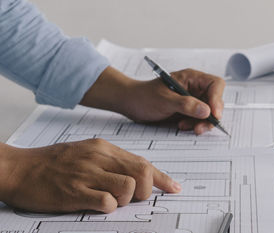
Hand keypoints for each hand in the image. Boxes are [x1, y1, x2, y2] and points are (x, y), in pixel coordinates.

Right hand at [0, 139, 179, 212]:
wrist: (19, 168)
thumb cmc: (52, 162)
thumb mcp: (86, 152)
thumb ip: (111, 161)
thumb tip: (138, 174)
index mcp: (103, 148)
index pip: (142, 161)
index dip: (162, 177)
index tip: (174, 187)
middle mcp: (98, 158)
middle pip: (142, 172)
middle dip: (148, 190)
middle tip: (136, 198)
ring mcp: (86, 174)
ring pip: (129, 187)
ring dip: (127, 200)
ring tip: (112, 201)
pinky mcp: (74, 192)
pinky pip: (106, 202)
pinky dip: (109, 207)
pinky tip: (98, 205)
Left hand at [81, 66, 225, 134]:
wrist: (131, 104)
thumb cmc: (144, 96)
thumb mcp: (165, 100)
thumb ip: (186, 105)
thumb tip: (206, 110)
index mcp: (191, 78)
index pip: (215, 85)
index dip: (217, 99)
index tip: (214, 114)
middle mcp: (195, 88)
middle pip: (215, 101)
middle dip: (210, 115)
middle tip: (200, 127)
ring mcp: (193, 99)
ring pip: (209, 112)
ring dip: (202, 123)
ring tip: (187, 127)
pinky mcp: (189, 111)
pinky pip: (200, 119)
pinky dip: (195, 125)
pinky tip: (182, 125)